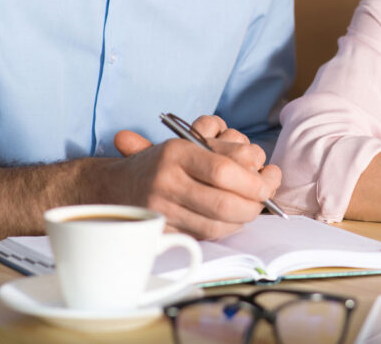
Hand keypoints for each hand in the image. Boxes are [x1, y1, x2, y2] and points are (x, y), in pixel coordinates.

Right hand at [109, 115, 280, 239]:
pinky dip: (225, 230)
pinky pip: (203, 236)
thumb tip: (259, 165)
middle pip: (223, 201)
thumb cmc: (161, 162)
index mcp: (176, 153)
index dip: (252, 180)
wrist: (113, 186)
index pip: (223, 169)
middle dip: (253, 204)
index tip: (267, 180)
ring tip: (252, 208)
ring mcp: (161, 209)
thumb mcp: (188, 143)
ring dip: (243, 219)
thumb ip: (224, 152)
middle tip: (264, 199)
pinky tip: (233, 220)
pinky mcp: (161, 232)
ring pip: (216, 224)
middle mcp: (166, 181)